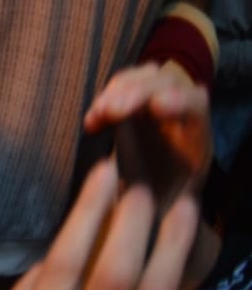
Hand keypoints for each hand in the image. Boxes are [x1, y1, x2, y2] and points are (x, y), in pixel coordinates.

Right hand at [83, 62, 210, 205]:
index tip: (157, 107)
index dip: (178, 99)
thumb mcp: (173, 209)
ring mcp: (155, 106)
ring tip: (98, 114)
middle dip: (137, 91)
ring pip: (142, 78)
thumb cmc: (164, 211)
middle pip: (165, 82)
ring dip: (117, 91)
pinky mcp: (133, 106)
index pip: (196, 104)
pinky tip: (92, 121)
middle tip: (110, 110)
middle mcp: (180, 115)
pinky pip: (120, 89)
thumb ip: (168, 200)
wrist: (157, 209)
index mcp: (197, 139)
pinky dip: (104, 99)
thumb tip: (157, 202)